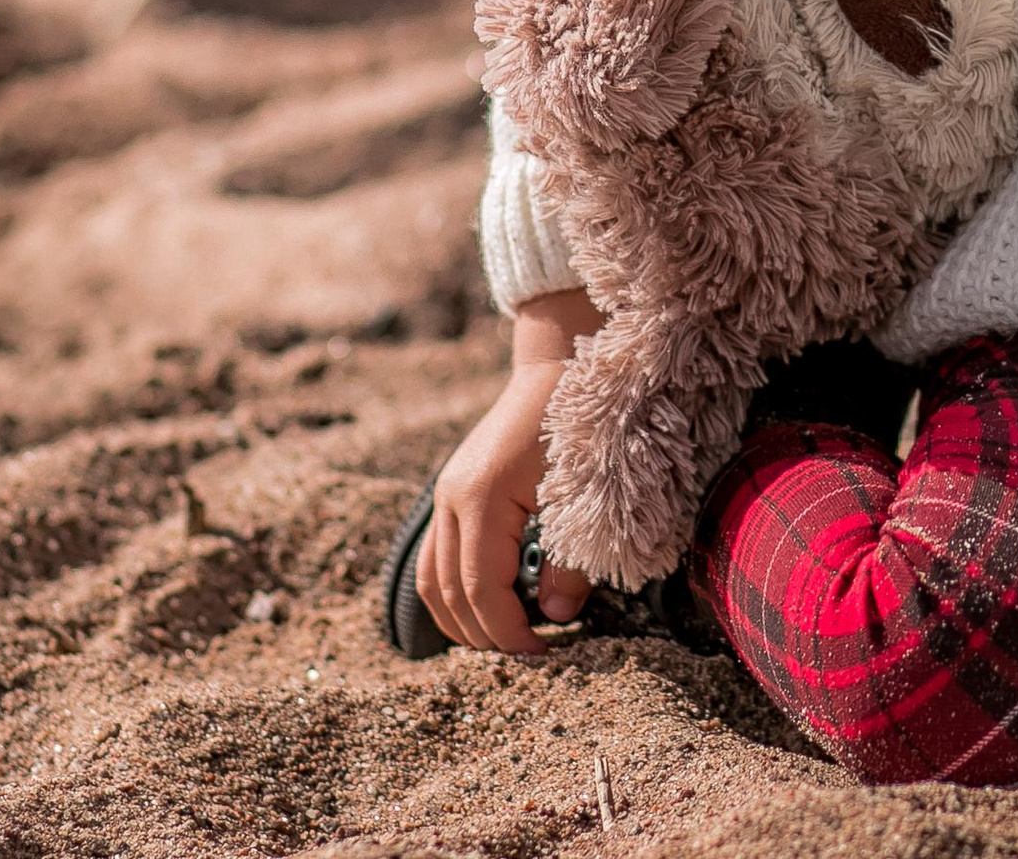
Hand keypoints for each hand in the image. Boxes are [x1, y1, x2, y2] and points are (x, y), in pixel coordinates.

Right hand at [418, 289, 600, 652]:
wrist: (559, 363)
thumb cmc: (580, 422)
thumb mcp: (585, 491)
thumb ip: (574, 558)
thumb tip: (557, 616)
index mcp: (482, 500)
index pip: (480, 591)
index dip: (508, 633)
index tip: (542, 654)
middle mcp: (451, 498)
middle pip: (447, 592)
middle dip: (483, 633)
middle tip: (526, 654)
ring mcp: (446, 493)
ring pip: (432, 577)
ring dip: (462, 616)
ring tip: (506, 637)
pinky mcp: (453, 489)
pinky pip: (439, 555)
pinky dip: (456, 588)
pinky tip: (490, 602)